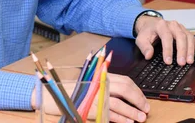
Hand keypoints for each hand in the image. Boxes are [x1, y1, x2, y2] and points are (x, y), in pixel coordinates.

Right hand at [32, 73, 149, 121]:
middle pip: (125, 89)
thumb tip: (124, 95)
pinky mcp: (89, 107)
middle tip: (146, 109)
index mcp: (100, 76)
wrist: (49, 94)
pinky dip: (120, 118)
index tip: (143, 99)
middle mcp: (98, 83)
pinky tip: (127, 122)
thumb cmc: (69, 90)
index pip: (125, 81)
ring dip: (132, 111)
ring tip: (140, 118)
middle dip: (138, 100)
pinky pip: (108, 113)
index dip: (136, 91)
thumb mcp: (88, 84)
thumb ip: (104, 86)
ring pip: (119, 103)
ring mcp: (94, 94)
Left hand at [134, 16, 194, 64]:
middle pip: (180, 36)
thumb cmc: (147, 32)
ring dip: (191, 50)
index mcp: (161, 25)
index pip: (166, 37)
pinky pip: (194, 39)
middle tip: (181, 63)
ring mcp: (180, 28)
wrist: (151, 24)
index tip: (168, 61)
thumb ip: (144, 47)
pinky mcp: (186, 32)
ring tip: (190, 61)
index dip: (168, 50)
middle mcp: (172, 25)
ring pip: (189, 37)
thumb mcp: (141, 39)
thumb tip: (149, 55)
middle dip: (182, 50)